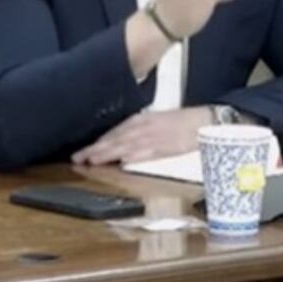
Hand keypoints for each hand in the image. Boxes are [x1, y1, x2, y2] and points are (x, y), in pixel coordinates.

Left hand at [71, 108, 213, 164]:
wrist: (204, 120)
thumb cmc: (182, 123)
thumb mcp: (156, 122)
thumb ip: (140, 131)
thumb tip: (123, 146)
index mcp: (141, 121)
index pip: (114, 132)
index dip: (98, 143)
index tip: (83, 151)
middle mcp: (143, 127)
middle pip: (114, 139)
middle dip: (95, 149)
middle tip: (77, 158)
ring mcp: (153, 136)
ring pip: (125, 145)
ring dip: (107, 153)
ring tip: (91, 160)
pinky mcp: (165, 145)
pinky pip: (146, 151)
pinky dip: (133, 155)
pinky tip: (122, 160)